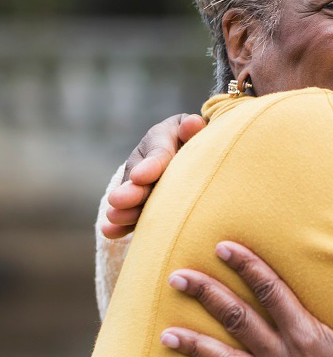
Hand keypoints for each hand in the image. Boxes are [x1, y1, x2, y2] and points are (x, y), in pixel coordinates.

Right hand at [101, 113, 205, 238]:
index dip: (151, 166)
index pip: (158, 152)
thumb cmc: (196, 137)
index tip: (140, 177)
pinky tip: (111, 231)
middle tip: (119, 201)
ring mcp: (138, 182)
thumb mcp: (194, 129)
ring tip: (116, 217)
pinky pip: (130, 212)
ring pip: (132, 197)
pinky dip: (120, 224)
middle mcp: (144, 159)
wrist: (188, 147)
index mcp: (161, 137)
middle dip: (132, 191)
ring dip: (125, 209)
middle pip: (139, 178)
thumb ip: (193, 129)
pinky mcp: (139, 203)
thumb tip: (193, 124)